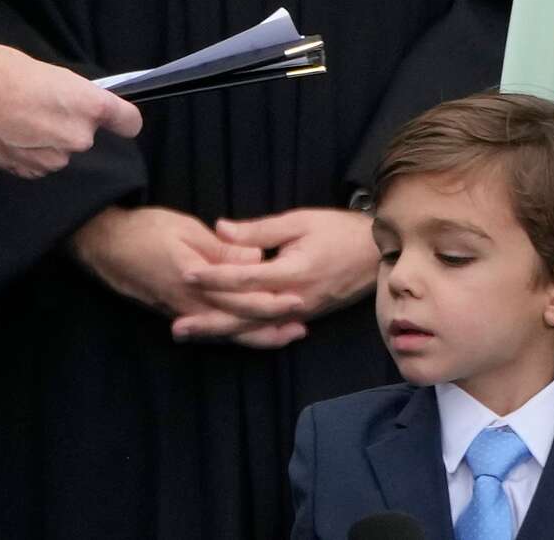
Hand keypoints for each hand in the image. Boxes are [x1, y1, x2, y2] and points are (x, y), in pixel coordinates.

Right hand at [0, 38, 141, 178]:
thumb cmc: (4, 72)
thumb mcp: (53, 75)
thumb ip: (74, 97)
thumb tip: (79, 106)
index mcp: (90, 106)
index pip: (129, 122)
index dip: (123, 122)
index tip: (119, 122)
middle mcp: (78, 136)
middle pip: (85, 137)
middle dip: (68, 126)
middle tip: (40, 109)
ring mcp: (54, 158)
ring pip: (60, 152)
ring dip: (46, 142)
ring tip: (19, 120)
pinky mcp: (29, 171)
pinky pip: (38, 164)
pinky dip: (27, 154)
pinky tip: (9, 135)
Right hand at [68, 205, 303, 345]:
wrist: (105, 244)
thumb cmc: (146, 230)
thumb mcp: (187, 231)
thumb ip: (222, 249)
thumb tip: (256, 258)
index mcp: (196, 283)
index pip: (240, 298)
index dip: (270, 302)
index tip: (298, 301)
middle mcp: (189, 306)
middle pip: (236, 324)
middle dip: (270, 329)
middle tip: (301, 329)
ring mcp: (181, 313)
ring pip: (224, 332)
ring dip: (255, 335)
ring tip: (284, 336)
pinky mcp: (175, 313)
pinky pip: (210, 329)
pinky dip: (233, 333)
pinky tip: (248, 333)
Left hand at [173, 207, 379, 343]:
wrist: (377, 254)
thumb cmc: (339, 231)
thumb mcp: (300, 221)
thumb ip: (259, 231)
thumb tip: (221, 229)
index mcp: (293, 272)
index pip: (245, 278)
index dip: (214, 276)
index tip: (186, 273)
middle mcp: (294, 300)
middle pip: (244, 315)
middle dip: (209, 321)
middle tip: (176, 326)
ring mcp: (299, 313)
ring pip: (253, 328)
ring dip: (220, 331)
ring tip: (189, 333)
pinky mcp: (303, 318)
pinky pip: (267, 329)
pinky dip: (243, 332)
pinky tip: (222, 334)